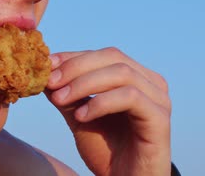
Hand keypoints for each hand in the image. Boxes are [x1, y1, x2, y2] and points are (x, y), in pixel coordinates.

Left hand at [45, 47, 170, 175]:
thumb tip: (44, 71)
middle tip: (51, 81)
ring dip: (85, 83)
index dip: (73, 56)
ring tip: (61, 100)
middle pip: (112, 56)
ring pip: (121, 73)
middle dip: (76, 67)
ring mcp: (158, 99)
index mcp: (134, 77)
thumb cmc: (106, 150)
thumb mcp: (79, 117)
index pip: (102, 54)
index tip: (46, 64)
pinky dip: (101, 103)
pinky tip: (82, 116)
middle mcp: (150, 83)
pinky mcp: (160, 119)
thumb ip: (66, 95)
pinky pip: (130, 97)